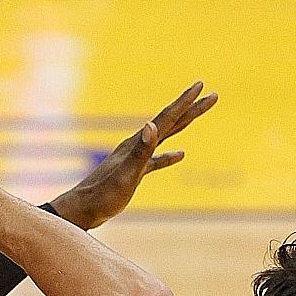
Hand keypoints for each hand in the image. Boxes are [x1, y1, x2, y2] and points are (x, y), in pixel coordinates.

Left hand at [48, 82, 217, 229]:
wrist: (82, 210)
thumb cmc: (103, 195)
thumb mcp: (125, 175)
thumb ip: (140, 152)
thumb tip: (151, 125)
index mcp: (137, 143)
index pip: (166, 118)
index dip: (185, 102)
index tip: (201, 85)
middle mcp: (137, 145)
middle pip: (170, 122)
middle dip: (191, 107)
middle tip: (212, 94)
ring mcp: (135, 158)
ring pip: (165, 136)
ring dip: (183, 124)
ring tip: (198, 113)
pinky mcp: (134, 172)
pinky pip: (157, 160)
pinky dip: (169, 156)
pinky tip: (180, 155)